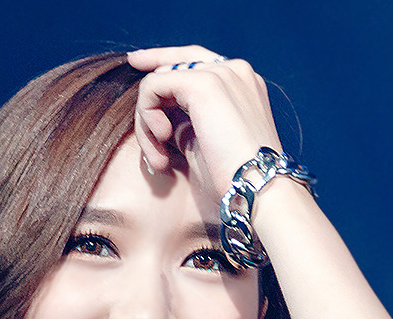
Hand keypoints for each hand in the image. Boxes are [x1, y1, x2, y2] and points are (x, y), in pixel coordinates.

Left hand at [125, 45, 282, 202]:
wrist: (257, 188)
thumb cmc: (234, 178)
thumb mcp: (205, 143)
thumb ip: (186, 120)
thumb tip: (157, 114)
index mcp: (241, 83)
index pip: (194, 59)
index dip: (162, 57)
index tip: (135, 62)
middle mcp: (234, 70)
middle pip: (172, 65)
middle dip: (150, 107)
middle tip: (154, 154)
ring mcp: (220, 73)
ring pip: (159, 79)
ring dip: (146, 121)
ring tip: (158, 158)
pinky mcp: (203, 84)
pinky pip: (153, 86)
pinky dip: (147, 116)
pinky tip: (161, 142)